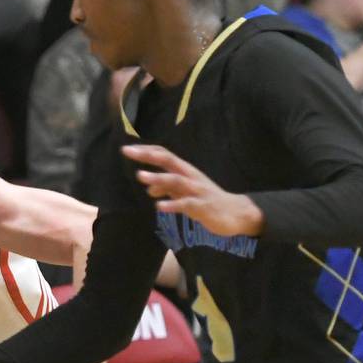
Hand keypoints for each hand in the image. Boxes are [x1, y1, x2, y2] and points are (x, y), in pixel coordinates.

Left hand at [122, 143, 262, 237]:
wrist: (235, 213)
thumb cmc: (207, 200)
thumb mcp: (184, 193)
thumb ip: (167, 188)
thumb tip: (149, 188)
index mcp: (185, 171)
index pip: (163, 155)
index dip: (146, 151)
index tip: (127, 149)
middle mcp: (190, 176)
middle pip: (168, 161)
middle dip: (147, 156)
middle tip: (128, 151)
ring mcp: (197, 191)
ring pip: (176, 180)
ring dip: (158, 178)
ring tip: (140, 176)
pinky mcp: (203, 207)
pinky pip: (186, 204)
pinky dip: (173, 204)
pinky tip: (159, 206)